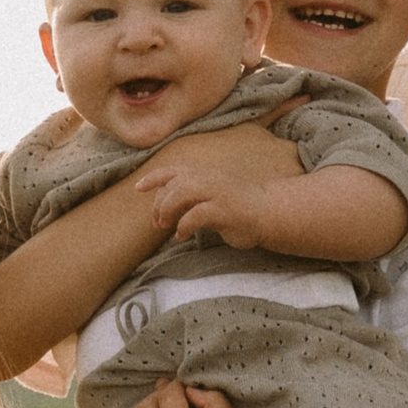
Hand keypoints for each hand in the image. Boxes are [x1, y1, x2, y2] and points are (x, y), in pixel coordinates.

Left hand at [146, 163, 276, 250]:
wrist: (269, 211)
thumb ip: (192, 195)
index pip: (173, 171)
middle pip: (173, 185)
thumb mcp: (212, 194)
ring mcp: (217, 192)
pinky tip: (182, 236)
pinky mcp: (224, 209)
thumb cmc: (238, 206)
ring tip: (166, 227)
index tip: (139, 188)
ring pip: (181, 194)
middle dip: (160, 204)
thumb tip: (167, 206)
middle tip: (158, 223)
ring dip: (168, 211)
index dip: (153, 178)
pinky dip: (184, 226)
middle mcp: (209, 179)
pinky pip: (196, 215)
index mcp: (204, 174)